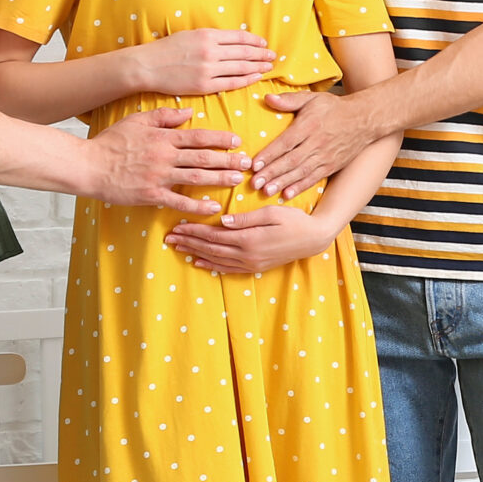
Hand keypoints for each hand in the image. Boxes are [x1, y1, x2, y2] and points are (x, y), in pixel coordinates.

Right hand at [86, 109, 248, 214]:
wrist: (89, 165)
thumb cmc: (112, 142)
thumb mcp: (137, 120)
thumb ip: (165, 115)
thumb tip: (189, 112)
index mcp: (163, 137)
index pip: (198, 136)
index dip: (220, 139)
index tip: (237, 141)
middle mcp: (164, 156)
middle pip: (203, 157)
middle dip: (228, 160)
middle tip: (247, 163)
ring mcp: (159, 177)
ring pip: (196, 177)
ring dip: (219, 179)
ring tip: (237, 180)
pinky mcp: (151, 195)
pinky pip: (179, 201)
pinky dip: (197, 205)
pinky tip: (213, 207)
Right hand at [131, 29, 277, 96]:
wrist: (148, 65)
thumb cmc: (166, 49)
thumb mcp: (189, 34)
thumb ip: (210, 37)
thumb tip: (230, 41)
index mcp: (206, 35)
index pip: (238, 37)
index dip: (254, 41)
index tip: (264, 43)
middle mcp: (210, 50)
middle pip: (243, 52)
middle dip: (261, 54)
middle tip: (273, 56)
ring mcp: (208, 68)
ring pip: (241, 67)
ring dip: (258, 66)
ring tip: (269, 67)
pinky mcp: (204, 84)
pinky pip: (231, 82)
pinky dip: (246, 79)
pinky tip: (255, 77)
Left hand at [164, 205, 337, 274]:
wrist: (313, 239)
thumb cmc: (294, 220)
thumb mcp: (271, 212)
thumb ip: (246, 218)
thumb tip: (222, 220)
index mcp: (249, 239)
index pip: (213, 234)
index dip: (194, 231)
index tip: (177, 226)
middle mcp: (247, 254)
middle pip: (210, 248)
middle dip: (188, 242)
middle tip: (169, 238)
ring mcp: (250, 263)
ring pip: (216, 259)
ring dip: (195, 253)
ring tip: (178, 248)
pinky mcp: (255, 267)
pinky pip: (227, 269)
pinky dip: (211, 266)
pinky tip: (199, 262)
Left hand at [250, 90, 378, 199]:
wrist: (365, 120)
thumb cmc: (335, 108)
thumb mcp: (312, 98)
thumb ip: (289, 100)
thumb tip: (267, 98)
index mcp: (309, 125)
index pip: (286, 142)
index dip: (270, 154)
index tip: (254, 164)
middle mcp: (317, 143)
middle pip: (291, 160)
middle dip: (272, 173)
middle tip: (254, 183)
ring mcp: (325, 156)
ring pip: (300, 172)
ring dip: (282, 182)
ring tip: (266, 191)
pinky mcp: (331, 166)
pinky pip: (313, 178)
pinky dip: (300, 187)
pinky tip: (287, 194)